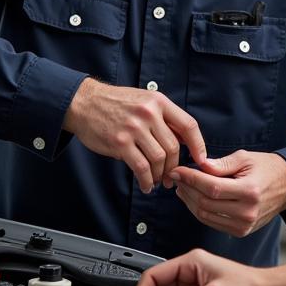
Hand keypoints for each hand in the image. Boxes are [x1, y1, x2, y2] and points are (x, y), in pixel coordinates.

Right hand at [63, 78, 205, 193]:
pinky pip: (140, 167)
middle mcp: (148, 113)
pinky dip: (146, 180)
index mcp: (159, 102)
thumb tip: (186, 141)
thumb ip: (165, 119)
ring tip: (158, 182)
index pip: (188, 125)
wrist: (84, 103)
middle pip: (173, 147)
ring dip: (161, 175)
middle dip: (175, 167)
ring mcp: (134, 128)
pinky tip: (146, 185)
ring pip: (158, 159)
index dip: (198, 145)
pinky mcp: (120, 142)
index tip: (201, 160)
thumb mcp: (145, 101)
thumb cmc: (117, 104)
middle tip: (172, 178)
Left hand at [170, 151, 285, 237]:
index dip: (190, 179)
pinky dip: (199, 210)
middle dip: (186, 189)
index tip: (177, 170)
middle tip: (177, 177)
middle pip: (205, 203)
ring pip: (204, 215)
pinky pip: (211, 222)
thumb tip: (198, 166)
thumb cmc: (266, 168)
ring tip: (182, 187)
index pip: (211, 187)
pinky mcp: (240, 232)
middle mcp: (247, 212)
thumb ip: (221, 163)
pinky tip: (193, 198)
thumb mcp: (245, 158)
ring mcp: (244, 225)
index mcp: (250, 191)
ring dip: (188, 201)